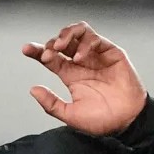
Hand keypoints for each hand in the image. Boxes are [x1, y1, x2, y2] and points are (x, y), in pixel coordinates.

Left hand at [22, 22, 146, 136]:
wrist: (127, 122)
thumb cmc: (102, 120)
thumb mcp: (70, 115)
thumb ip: (51, 104)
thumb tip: (33, 90)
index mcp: (71, 75)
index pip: (51, 57)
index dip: (38, 51)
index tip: (26, 49)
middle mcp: (82, 62)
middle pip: (63, 41)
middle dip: (52, 42)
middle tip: (47, 53)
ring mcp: (97, 56)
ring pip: (79, 32)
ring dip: (67, 35)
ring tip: (60, 46)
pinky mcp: (111, 52)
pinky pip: (96, 39)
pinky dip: (85, 44)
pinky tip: (79, 57)